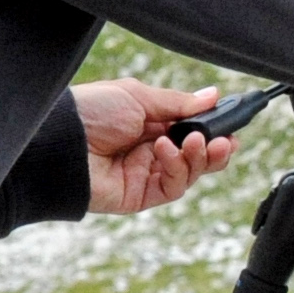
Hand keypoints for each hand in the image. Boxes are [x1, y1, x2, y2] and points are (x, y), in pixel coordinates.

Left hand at [72, 78, 235, 215]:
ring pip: (189, 173)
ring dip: (201, 157)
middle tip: (228, 140)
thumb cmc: (90, 112)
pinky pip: (172, 187)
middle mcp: (150, 150)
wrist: (60, 143)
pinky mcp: (141, 196)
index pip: (190, 128)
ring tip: (199, 141)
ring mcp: (146, 174)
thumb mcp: (138, 97)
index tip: (233, 122)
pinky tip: (167, 151)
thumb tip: (213, 96)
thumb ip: (178, 103)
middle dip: (215, 148)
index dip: (212, 127)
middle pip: (195, 155)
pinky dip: (178, 168)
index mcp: (148, 123)